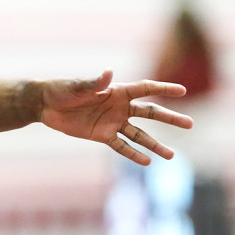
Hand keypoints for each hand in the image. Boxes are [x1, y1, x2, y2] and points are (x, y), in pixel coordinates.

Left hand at [39, 70, 192, 165]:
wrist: (45, 105)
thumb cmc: (62, 90)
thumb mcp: (77, 87)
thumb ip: (94, 83)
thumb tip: (109, 72)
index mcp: (117, 91)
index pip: (145, 89)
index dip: (163, 89)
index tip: (182, 91)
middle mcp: (119, 107)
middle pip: (150, 113)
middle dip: (170, 118)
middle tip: (190, 124)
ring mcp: (112, 122)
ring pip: (139, 135)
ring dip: (154, 145)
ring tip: (172, 156)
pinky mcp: (102, 135)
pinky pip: (121, 146)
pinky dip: (133, 154)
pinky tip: (147, 162)